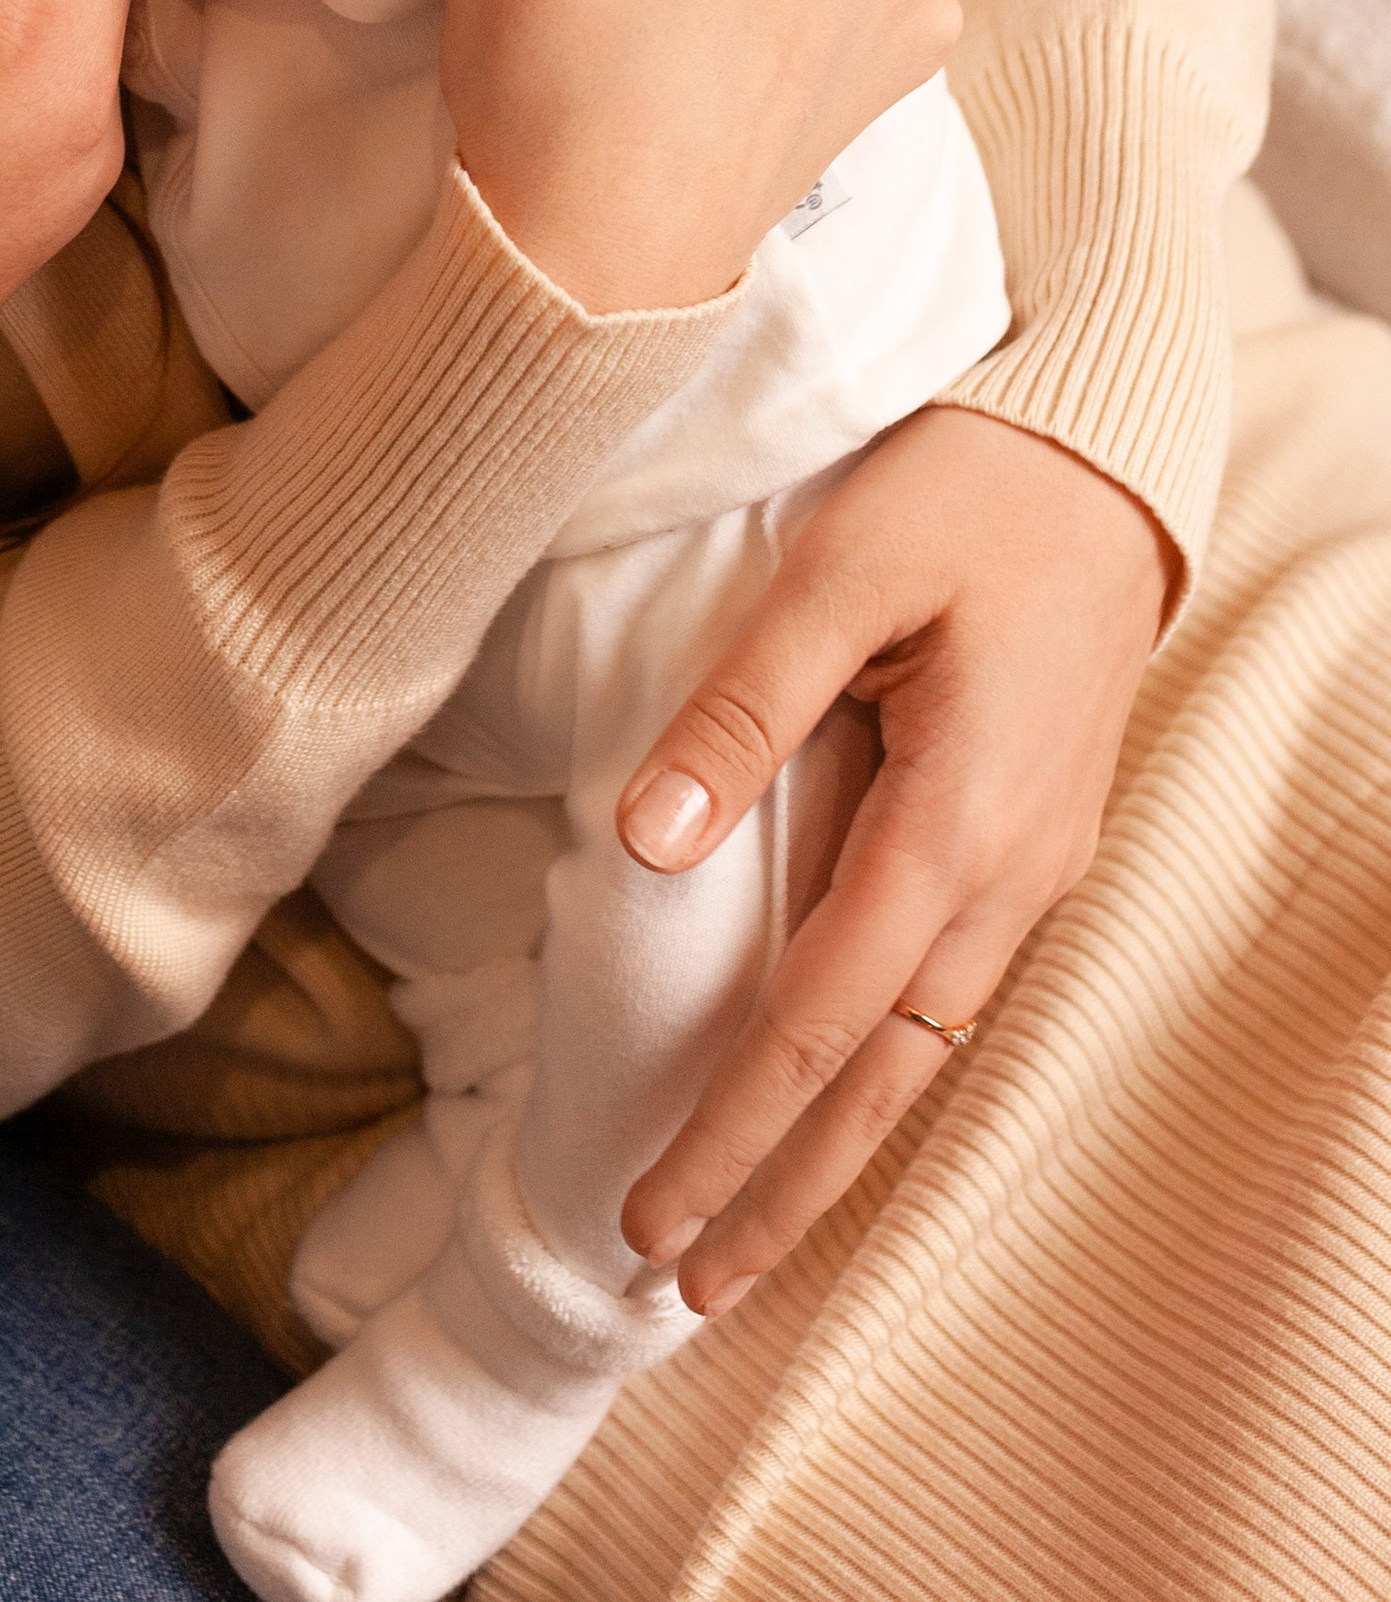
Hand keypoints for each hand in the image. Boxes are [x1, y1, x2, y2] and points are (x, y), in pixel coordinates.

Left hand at [616, 407, 1169, 1311]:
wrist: (1106, 457)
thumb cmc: (967, 493)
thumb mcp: (838, 573)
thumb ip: (739, 713)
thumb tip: (642, 846)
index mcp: (959, 816)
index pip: (825, 1017)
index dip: (734, 1128)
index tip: (650, 1217)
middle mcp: (1009, 871)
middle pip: (887, 1078)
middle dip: (783, 1192)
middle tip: (678, 1291)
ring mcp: (1032, 864)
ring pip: (926, 1049)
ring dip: (834, 1146)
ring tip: (743, 1237)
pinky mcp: (1030, 838)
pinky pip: (949, 989)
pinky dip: (881, 1068)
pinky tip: (831, 1097)